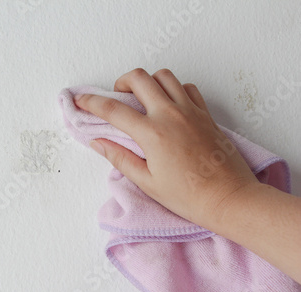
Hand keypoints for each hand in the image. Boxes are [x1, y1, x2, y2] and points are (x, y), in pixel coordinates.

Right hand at [73, 68, 259, 227]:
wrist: (228, 198)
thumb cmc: (188, 196)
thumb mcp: (147, 182)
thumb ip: (119, 158)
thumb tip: (98, 143)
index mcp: (152, 133)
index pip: (113, 110)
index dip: (91, 102)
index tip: (81, 99)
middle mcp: (170, 115)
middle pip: (139, 78)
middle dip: (120, 82)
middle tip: (116, 97)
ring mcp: (190, 111)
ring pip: (164, 76)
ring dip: (147, 81)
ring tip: (142, 98)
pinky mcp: (205, 114)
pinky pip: (186, 87)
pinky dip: (172, 88)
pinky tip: (168, 104)